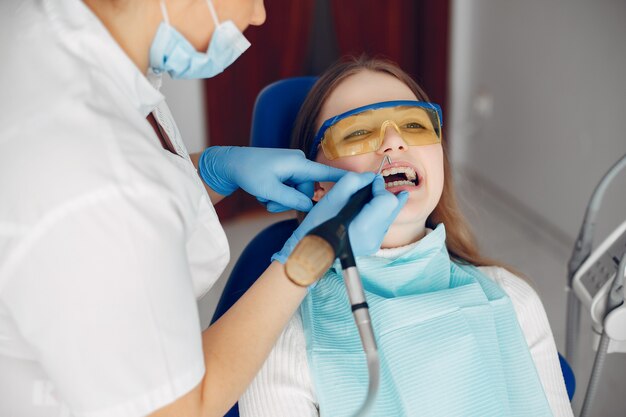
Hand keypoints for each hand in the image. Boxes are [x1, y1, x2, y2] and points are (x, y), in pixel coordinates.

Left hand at [198, 146, 345, 211]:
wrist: (231, 164)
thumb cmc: (249, 172)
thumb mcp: (270, 190)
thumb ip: (292, 199)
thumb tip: (309, 206)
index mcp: (298, 164)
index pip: (326, 174)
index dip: (344, 180)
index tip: (363, 182)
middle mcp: (298, 165)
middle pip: (306, 193)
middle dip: (288, 201)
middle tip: (269, 201)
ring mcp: (292, 170)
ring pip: (295, 195)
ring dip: (280, 201)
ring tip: (264, 196)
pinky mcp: (286, 175)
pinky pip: (288, 192)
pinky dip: (276, 197)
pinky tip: (264, 194)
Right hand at [272, 172, 408, 263]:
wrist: (312, 248)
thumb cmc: (318, 223)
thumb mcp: (332, 197)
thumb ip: (353, 181)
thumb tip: (371, 177)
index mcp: (364, 227)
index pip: (387, 201)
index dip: (380, 187)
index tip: (370, 181)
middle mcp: (374, 238)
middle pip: (392, 208)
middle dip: (383, 193)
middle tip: (374, 184)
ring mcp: (375, 244)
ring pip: (390, 216)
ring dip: (383, 202)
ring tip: (381, 190)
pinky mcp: (373, 246)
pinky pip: (383, 224)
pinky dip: (380, 212)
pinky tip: (376, 204)